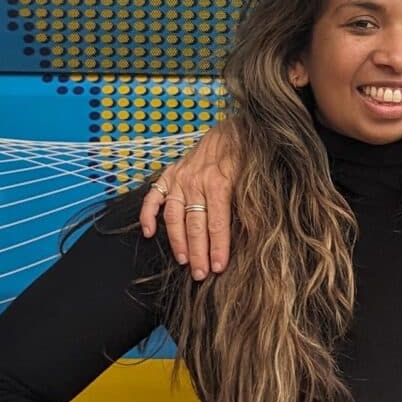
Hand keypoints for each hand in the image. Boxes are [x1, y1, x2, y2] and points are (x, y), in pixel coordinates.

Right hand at [140, 124, 241, 279]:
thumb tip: (254, 235)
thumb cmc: (246, 155)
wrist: (232, 128)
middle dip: (198, 252)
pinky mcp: (169, 173)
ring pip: (174, 216)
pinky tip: (149, 233)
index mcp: (220, 182)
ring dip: (177, 240)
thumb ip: (248, 204)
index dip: (218, 247)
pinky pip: (153, 196)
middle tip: (201, 274)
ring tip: (183, 261)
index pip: (217, 223)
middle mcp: (196, 181)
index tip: (219, 268)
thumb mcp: (253, 178)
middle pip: (194, 224)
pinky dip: (147, 214)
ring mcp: (179, 178)